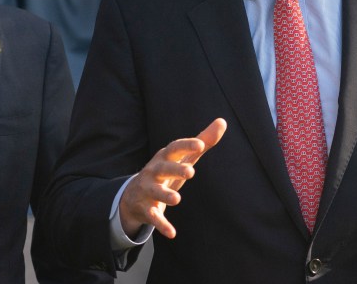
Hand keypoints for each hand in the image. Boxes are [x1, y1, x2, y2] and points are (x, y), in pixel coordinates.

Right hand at [119, 118, 226, 239]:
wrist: (134, 195)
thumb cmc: (165, 171)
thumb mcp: (182, 157)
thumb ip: (202, 140)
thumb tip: (222, 122)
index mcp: (164, 157)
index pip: (174, 148)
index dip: (186, 145)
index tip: (200, 145)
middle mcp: (153, 171)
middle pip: (162, 168)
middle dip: (175, 169)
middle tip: (191, 172)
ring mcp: (147, 190)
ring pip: (155, 192)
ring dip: (164, 195)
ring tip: (177, 199)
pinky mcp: (146, 209)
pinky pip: (153, 217)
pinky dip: (161, 225)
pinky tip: (172, 233)